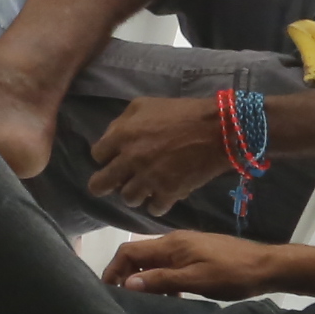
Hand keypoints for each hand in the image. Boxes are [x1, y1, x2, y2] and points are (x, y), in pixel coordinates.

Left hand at [89, 95, 245, 216]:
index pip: (97, 155)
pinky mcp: (169, 192)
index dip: (105, 158)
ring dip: (133, 194)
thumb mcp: (144, 105)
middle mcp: (130, 160)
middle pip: (101, 184)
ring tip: (142, 189)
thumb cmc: (181, 112)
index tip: (113, 159)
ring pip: (127, 199)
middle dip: (104, 185)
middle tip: (112, 185)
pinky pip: (153, 208)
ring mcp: (149, 179)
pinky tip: (160, 197)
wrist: (217, 130)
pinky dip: (155, 205)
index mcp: (121, 136)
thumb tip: (111, 136)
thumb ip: (122, 121)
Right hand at [104, 228, 286, 299]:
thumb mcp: (195, 280)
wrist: (268, 266)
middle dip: (126, 275)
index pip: (129, 251)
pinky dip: (162, 280)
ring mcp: (187, 248)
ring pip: (154, 262)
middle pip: (139, 255)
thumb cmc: (232, 273)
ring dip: (145, 279)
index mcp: (170, 245)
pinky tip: (172, 297)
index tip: (109, 291)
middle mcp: (174, 242)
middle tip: (123, 299)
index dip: (114, 269)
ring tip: (145, 302)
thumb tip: (127, 283)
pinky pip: (170, 266)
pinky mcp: (197, 255)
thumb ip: (161, 280)